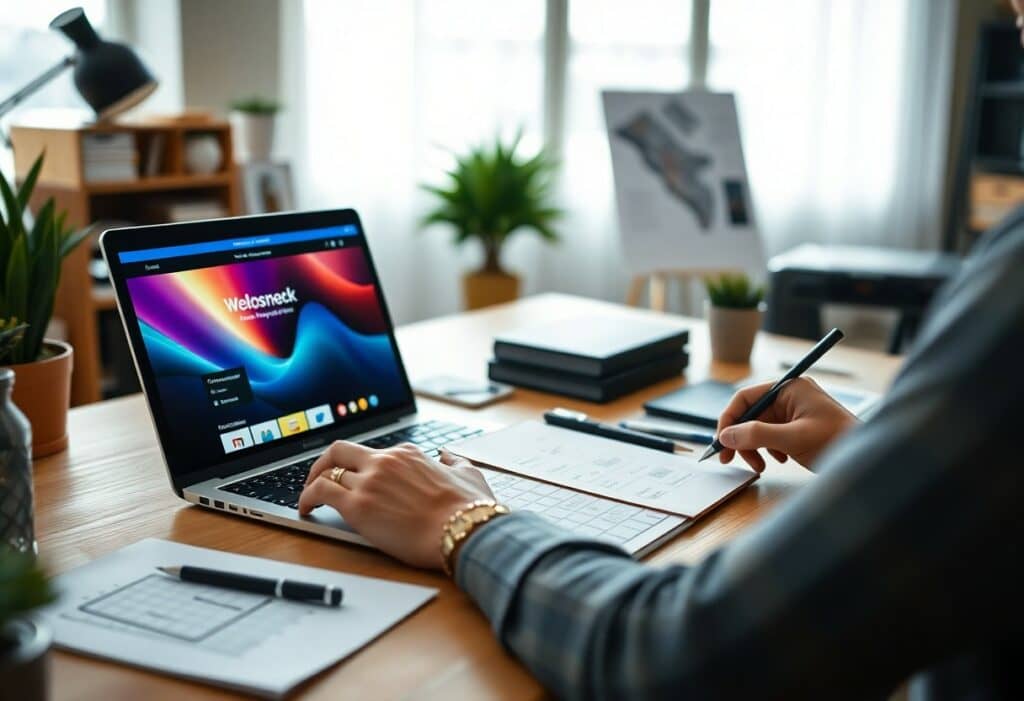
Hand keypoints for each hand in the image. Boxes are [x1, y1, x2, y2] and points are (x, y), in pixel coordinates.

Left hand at [298, 442, 493, 569]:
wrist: (464, 531)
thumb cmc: (469, 510)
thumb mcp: (469, 473)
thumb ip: (454, 461)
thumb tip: (447, 456)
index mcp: (408, 454)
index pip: (375, 454)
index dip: (362, 467)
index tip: (357, 479)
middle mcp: (386, 461)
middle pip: (341, 450)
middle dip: (324, 462)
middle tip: (319, 477)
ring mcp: (370, 481)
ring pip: (326, 471)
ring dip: (312, 482)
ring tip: (308, 498)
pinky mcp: (357, 506)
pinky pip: (319, 492)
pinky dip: (306, 498)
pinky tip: (305, 509)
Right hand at [716, 377, 857, 471]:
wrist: (867, 460)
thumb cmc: (837, 442)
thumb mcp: (792, 439)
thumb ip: (757, 435)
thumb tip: (726, 436)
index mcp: (789, 388)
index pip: (746, 398)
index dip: (729, 420)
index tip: (721, 442)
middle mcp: (789, 396)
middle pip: (750, 414)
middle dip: (740, 438)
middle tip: (730, 460)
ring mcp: (794, 412)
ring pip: (759, 427)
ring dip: (754, 447)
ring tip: (761, 466)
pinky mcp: (798, 428)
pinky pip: (771, 436)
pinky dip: (768, 450)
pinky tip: (778, 460)